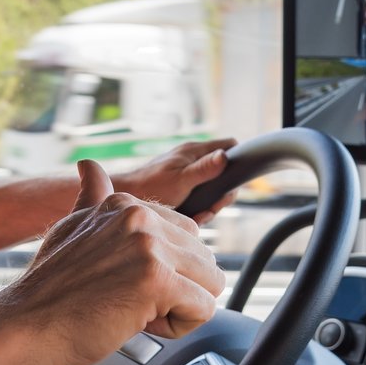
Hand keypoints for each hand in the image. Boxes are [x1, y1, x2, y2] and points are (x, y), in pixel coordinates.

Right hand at [7, 160, 225, 364]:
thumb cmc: (47, 293)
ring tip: (134, 312)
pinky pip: (204, 309)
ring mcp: (149, 246)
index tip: (127, 283)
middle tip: (130, 302)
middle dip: (177, 290)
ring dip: (179, 309)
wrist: (23, 328)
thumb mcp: (70, 230)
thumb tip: (89, 166)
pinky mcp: (157, 281)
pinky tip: (139, 325)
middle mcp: (139, 217)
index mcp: (124, 204)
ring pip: (210, 284)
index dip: (164, 270)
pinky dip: (178, 328)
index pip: (186, 235)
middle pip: (203, 260)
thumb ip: (92, 198)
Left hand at [116, 138, 238, 222]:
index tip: (237, 180)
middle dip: (223, 193)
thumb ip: (204, 169)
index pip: (228, 146)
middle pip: (224, 172)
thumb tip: (225, 156)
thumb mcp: (181, 180)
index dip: (239, 159)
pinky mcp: (182, 187)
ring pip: (213, 188)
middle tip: (213, 207)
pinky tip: (192, 218)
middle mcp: (193, 159)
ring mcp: (188, 173)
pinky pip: (200, 197)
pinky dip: (199, 210)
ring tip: (199, 216)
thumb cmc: (151, 186)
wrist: (126, 198)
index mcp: (194, 151)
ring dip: (210, 205)